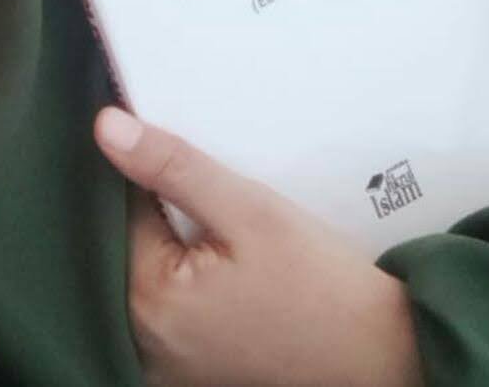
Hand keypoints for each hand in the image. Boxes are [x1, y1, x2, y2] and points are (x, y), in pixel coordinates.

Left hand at [95, 107, 423, 386]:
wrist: (382, 354)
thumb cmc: (318, 285)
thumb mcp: (248, 210)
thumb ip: (174, 167)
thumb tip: (106, 126)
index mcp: (148, 300)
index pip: (126, 207)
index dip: (155, 171)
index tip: (191, 155)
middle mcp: (146, 340)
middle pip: (141, 243)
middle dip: (168, 208)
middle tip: (219, 192)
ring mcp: (170, 362)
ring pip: (161, 272)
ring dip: (185, 243)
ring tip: (230, 229)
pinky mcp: (196, 370)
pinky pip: (180, 306)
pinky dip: (198, 279)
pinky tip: (235, 266)